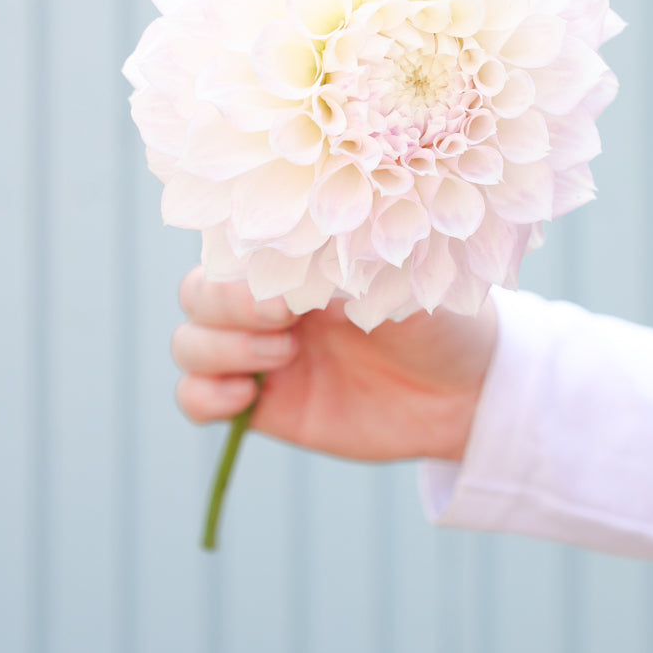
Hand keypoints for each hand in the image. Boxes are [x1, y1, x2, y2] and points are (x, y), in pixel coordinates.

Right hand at [172, 265, 497, 461]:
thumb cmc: (437, 321)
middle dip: (226, 306)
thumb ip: (349, 266)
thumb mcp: (400, 284)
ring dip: (222, 348)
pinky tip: (248, 395)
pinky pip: (193, 397)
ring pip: (189, 343)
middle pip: (196, 293)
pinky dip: (203, 396)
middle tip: (287, 320)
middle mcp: (268, 303)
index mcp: (298, 262)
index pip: (230, 247)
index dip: (241, 266)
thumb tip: (302, 251)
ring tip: (286, 355)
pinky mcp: (261, 404)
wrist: (464, 393)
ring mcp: (259, 353)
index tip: (288, 286)